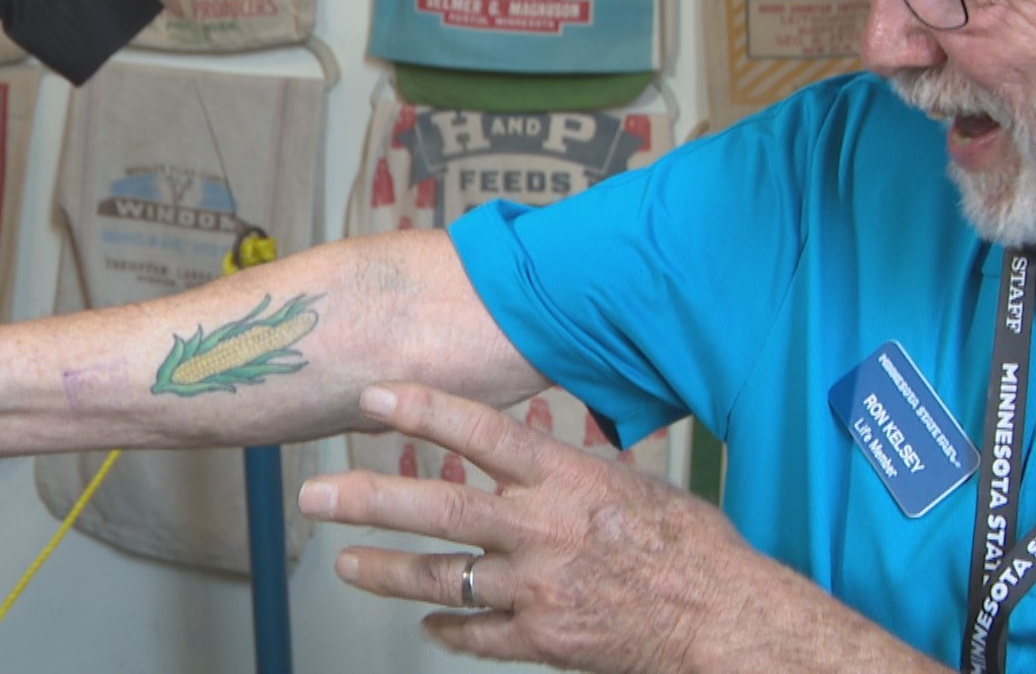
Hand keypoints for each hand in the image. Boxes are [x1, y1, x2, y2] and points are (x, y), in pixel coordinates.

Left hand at [298, 383, 747, 673]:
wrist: (719, 617)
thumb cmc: (692, 546)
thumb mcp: (636, 485)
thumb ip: (577, 474)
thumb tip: (546, 458)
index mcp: (567, 480)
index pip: (481, 434)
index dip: (424, 411)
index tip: (376, 396)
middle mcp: (541, 530)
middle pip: (439, 506)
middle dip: (368, 499)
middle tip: (316, 494)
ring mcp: (535, 588)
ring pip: (440, 577)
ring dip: (384, 571)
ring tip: (345, 564)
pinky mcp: (540, 639)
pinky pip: (477, 636)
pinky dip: (447, 629)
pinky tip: (425, 625)